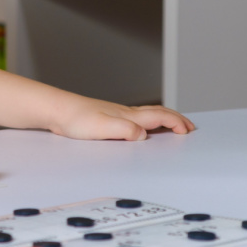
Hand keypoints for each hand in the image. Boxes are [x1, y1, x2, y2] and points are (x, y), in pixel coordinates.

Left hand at [49, 98, 195, 140]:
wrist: (57, 110)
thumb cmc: (75, 119)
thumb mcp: (102, 128)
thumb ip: (124, 130)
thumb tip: (143, 136)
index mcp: (128, 115)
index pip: (159, 116)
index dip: (176, 122)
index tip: (188, 131)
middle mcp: (126, 112)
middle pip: (158, 112)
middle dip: (176, 119)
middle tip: (190, 128)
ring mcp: (118, 113)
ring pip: (148, 114)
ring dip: (165, 119)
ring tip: (174, 127)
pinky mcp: (109, 118)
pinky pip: (137, 118)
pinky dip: (150, 121)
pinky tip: (144, 127)